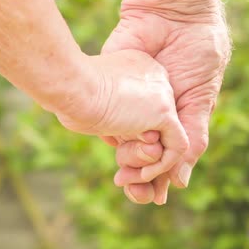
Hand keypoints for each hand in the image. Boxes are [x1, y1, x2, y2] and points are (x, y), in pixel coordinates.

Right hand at [56, 50, 188, 181]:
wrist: (73, 87)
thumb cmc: (71, 95)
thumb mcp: (91, 98)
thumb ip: (110, 112)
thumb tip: (113, 136)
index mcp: (138, 71)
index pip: (145, 108)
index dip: (132, 133)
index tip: (112, 146)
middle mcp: (156, 78)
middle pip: (158, 123)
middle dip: (142, 151)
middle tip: (122, 175)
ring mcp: (163, 94)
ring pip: (167, 136)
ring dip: (147, 161)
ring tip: (126, 177)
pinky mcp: (166, 112)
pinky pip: (177, 147)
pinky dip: (162, 166)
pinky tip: (142, 176)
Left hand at [102, 11, 230, 203]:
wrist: (171, 12)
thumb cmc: (196, 52)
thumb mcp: (200, 97)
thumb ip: (192, 136)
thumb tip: (181, 181)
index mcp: (177, 120)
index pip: (168, 158)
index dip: (161, 179)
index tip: (156, 198)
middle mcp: (152, 117)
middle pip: (142, 157)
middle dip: (140, 179)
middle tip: (138, 194)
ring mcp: (132, 105)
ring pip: (123, 144)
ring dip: (125, 165)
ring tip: (127, 181)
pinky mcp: (113, 90)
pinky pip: (109, 119)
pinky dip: (113, 138)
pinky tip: (116, 151)